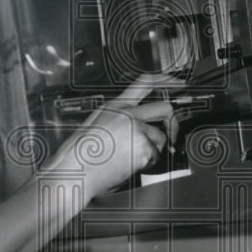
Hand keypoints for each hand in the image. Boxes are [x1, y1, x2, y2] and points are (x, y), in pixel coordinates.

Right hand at [48, 72, 183, 198]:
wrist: (73, 172)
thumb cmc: (79, 155)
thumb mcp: (96, 125)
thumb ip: (118, 120)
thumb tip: (139, 126)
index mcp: (114, 105)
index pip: (145, 82)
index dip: (166, 80)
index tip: (178, 83)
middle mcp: (127, 113)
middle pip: (165, 108)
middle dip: (173, 124)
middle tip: (171, 136)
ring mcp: (136, 129)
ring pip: (160, 139)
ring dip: (152, 151)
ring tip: (129, 159)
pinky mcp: (142, 147)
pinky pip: (155, 157)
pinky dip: (146, 164)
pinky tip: (127, 166)